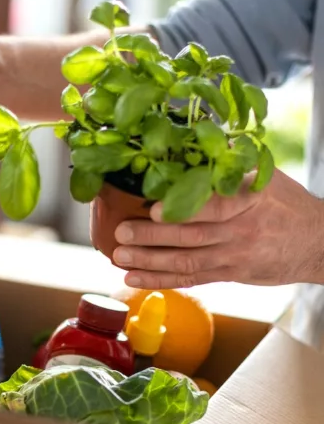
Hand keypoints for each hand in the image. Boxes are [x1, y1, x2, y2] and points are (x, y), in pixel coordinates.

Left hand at [112, 169, 323, 288]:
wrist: (318, 243)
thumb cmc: (286, 204)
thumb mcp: (265, 177)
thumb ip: (228, 167)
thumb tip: (188, 143)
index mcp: (249, 199)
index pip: (213, 206)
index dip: (181, 210)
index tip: (151, 209)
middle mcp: (241, 230)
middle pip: (192, 236)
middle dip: (152, 237)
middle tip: (121, 233)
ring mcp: (234, 256)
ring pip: (187, 261)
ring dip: (150, 261)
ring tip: (119, 257)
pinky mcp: (230, 275)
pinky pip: (192, 280)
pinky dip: (161, 280)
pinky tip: (135, 278)